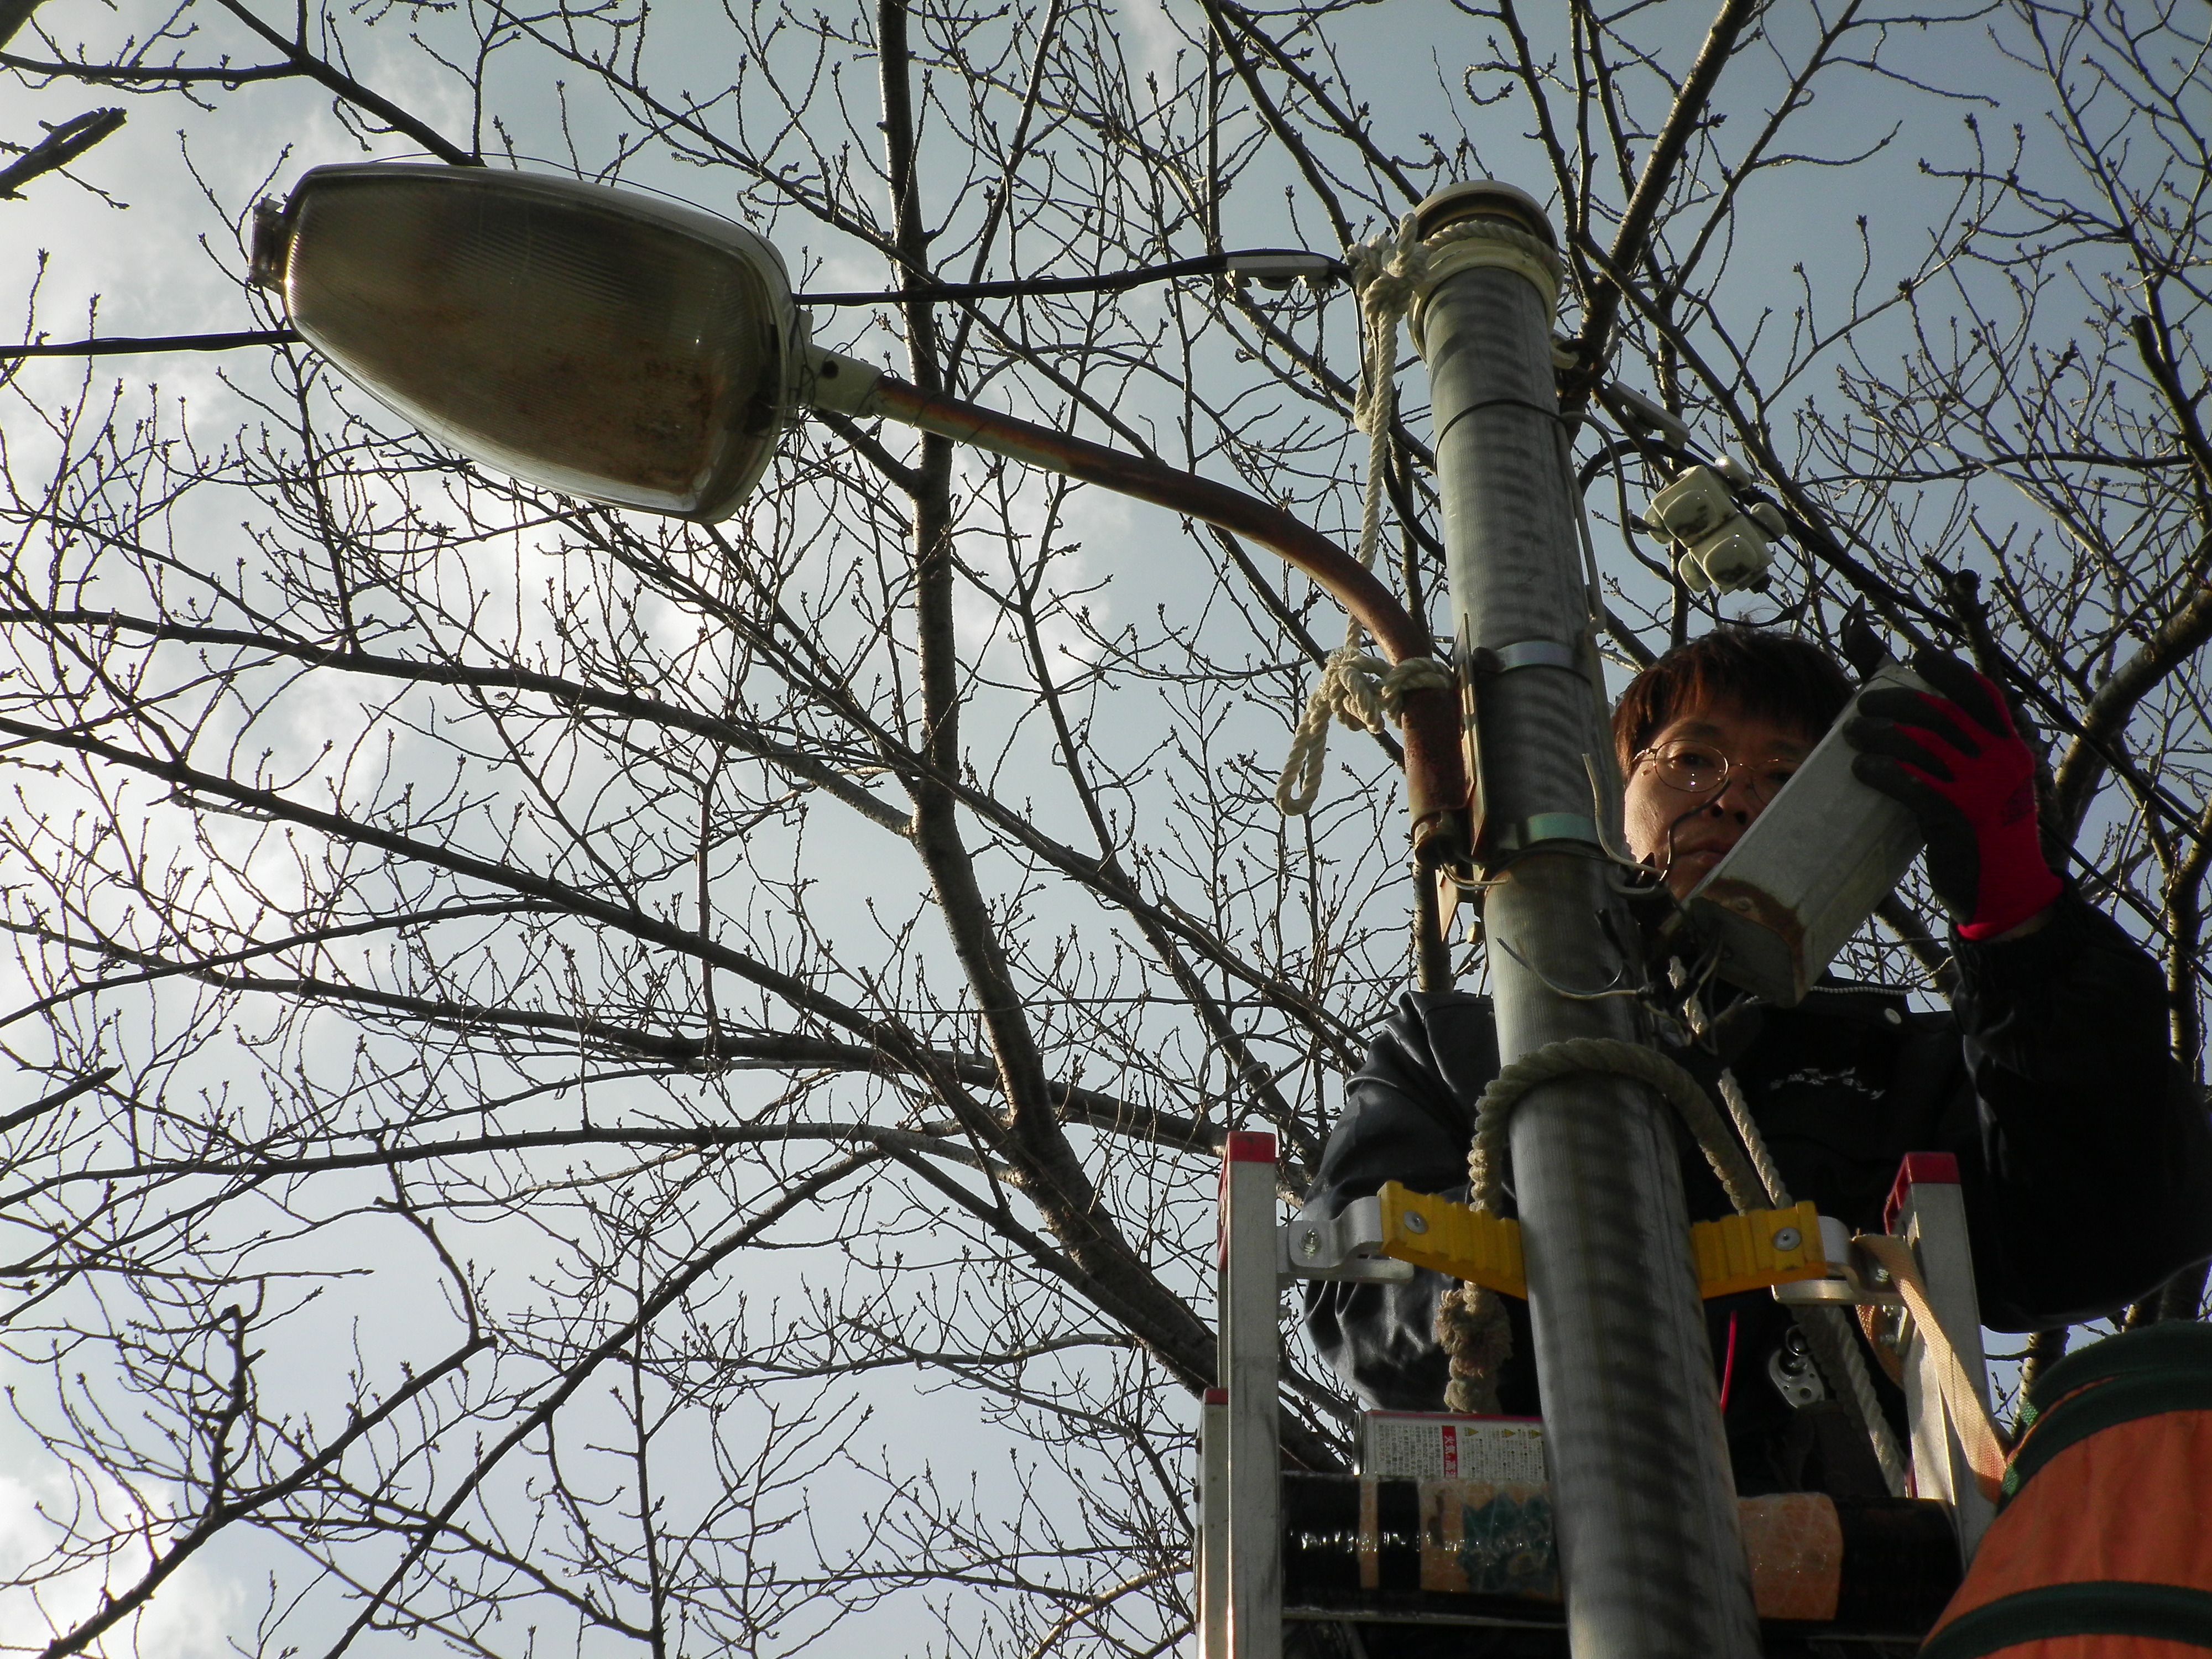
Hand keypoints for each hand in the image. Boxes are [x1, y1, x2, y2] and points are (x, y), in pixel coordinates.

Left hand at [1846, 650, 2061, 939]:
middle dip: (1895, 700)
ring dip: (1880, 732)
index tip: (1916, 658)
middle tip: (1861, 705)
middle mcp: (2002, 760)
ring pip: (1923, 743)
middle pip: (1940, 712)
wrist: (2007, 893)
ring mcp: (1984, 789)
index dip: (1947, 670)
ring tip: (1851, 734)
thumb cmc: (1978, 830)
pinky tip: (1861, 767)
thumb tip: (1908, 713)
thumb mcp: (1974, 784)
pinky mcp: (1961, 820)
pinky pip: (1915, 785)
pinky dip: (1883, 771)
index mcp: (2009, 746)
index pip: (1981, 692)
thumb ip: (1946, 747)